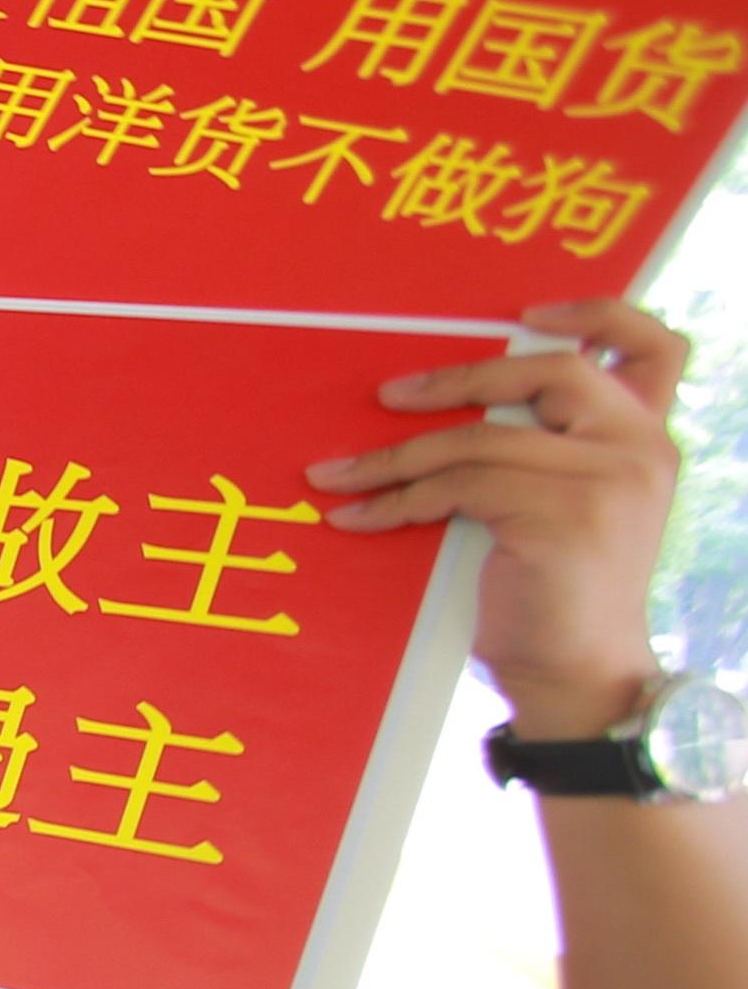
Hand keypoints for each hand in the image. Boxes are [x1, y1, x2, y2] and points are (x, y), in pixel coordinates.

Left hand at [312, 301, 688, 736]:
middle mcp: (639, 448)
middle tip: (389, 396)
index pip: (653, 346)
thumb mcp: (565, 506)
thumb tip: (454, 405)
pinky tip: (356, 515)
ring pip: (480, 439)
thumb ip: (545, 451)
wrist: (578, 674)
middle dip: (461, 377)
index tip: (527, 313)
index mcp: (646, 437)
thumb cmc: (555, 591)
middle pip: (551, 372)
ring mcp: (608, 480)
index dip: (595, 314)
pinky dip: (396, 499)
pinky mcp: (566, 516)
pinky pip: (458, 487)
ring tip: (335, 475)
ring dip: (394, 457)